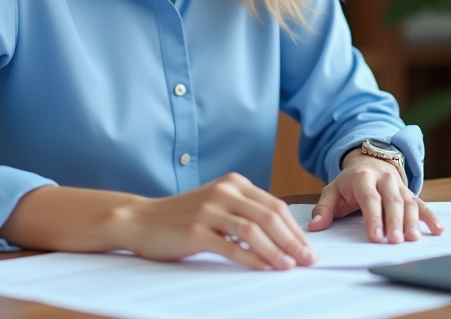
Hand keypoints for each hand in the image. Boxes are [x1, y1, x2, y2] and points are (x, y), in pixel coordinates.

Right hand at [114, 172, 317, 269]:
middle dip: (292, 241)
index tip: (309, 248)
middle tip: (308, 260)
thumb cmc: (182, 216)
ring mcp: (209, 209)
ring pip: (253, 230)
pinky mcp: (196, 230)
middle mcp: (223, 191)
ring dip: (276, 251)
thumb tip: (283, 235)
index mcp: (233, 183)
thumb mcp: (218, 203)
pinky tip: (263, 268)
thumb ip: (245, 211)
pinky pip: (231, 246)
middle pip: (269, 217)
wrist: (142, 219)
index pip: (275, 206)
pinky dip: (251, 258)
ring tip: (289, 267)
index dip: (295, 229)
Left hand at [308, 150, 443, 242]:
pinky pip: (422, 204)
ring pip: (408, 202)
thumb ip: (323, 208)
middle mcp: (384, 179)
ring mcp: (399, 185)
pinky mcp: (409, 192)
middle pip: (392, 201)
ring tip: (413, 240)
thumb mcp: (332, 190)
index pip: (369, 199)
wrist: (369, 161)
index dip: (373, 218)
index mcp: (362, 178)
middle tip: (395, 241)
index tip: (375, 237)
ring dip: (412, 221)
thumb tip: (315, 226)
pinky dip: (431, 217)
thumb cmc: (349, 182)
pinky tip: (438, 230)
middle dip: (394, 222)